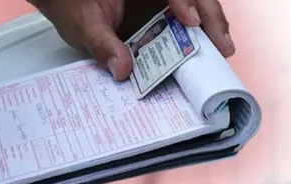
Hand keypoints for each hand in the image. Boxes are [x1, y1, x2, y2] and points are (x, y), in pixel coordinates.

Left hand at [32, 0, 233, 81]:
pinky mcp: (166, 11)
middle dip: (212, 16)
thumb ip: (101, 43)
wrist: (67, 3)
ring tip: (223, 49)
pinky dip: (201, 34)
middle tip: (223, 45)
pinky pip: (189, 18)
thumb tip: (122, 68)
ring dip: (213, 25)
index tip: (193, 22)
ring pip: (198, 4)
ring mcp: (165, 0)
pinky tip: (209, 50)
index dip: (186, 0)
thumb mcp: (82, 22)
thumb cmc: (73, 3)